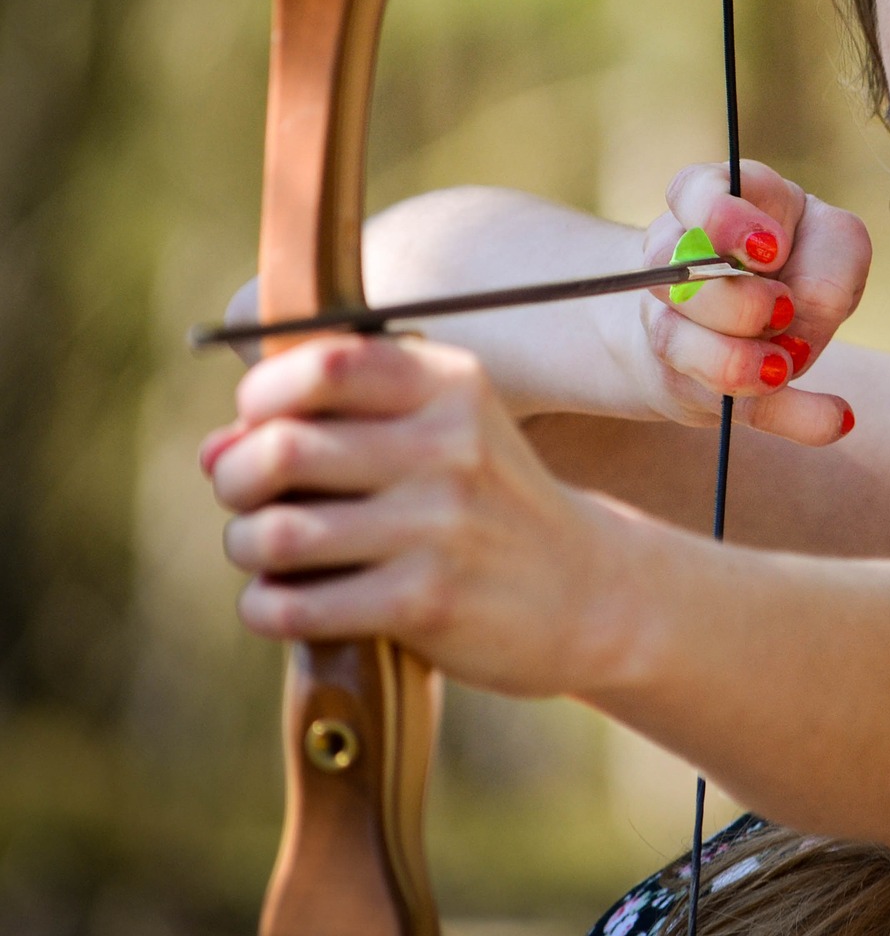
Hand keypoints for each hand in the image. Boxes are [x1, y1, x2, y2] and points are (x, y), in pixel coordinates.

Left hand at [200, 334, 657, 697]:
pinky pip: (295, 605)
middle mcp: (449, 446)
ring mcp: (441, 526)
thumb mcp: (440, 439)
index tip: (261, 425)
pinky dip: (267, 608)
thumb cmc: (488, 506)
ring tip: (267, 555)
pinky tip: (287, 604)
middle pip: (280, 448)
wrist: (591, 592)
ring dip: (247, 547)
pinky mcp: (428, 602)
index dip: (262, 397)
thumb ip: (330, 427)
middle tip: (248, 497)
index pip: (323, 363)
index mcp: (451, 385)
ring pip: (276, 534)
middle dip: (237, 478)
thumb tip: (215, 452)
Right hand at [627, 159, 871, 446]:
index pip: (691, 191)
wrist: (748, 322)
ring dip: (735, 362)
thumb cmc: (801, 263)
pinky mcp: (693, 384)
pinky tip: (836, 418)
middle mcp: (677, 258)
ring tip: (785, 367)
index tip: (771, 251)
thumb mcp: (834, 244)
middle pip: (674, 272)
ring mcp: (672, 322)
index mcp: (712, 202)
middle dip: (734, 300)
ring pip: (676, 342)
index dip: (725, 221)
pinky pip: (729, 404)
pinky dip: (790, 416)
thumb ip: (832, 261)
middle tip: (783, 310)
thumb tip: (804, 311)